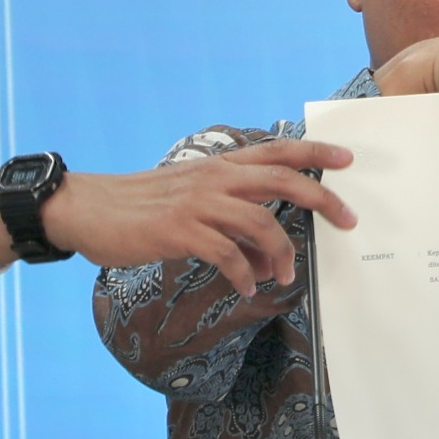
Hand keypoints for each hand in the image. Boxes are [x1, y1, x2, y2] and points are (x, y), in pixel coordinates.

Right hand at [0, 140, 356, 295]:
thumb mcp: (191, 201)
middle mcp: (215, 179)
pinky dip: (244, 275)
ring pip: (261, 223)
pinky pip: (228, 256)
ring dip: (282, 255)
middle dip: (322, 200)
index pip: (277, 151)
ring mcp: (198, 204)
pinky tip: (246, 287)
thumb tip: (265, 258)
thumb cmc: (142, 207)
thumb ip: (231, 222)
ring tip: (284, 278)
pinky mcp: (180, 231)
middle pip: (282, 181)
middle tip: (348, 221)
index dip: (315, 153)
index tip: (347, 159)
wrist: (89, 208)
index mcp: (219, 166)